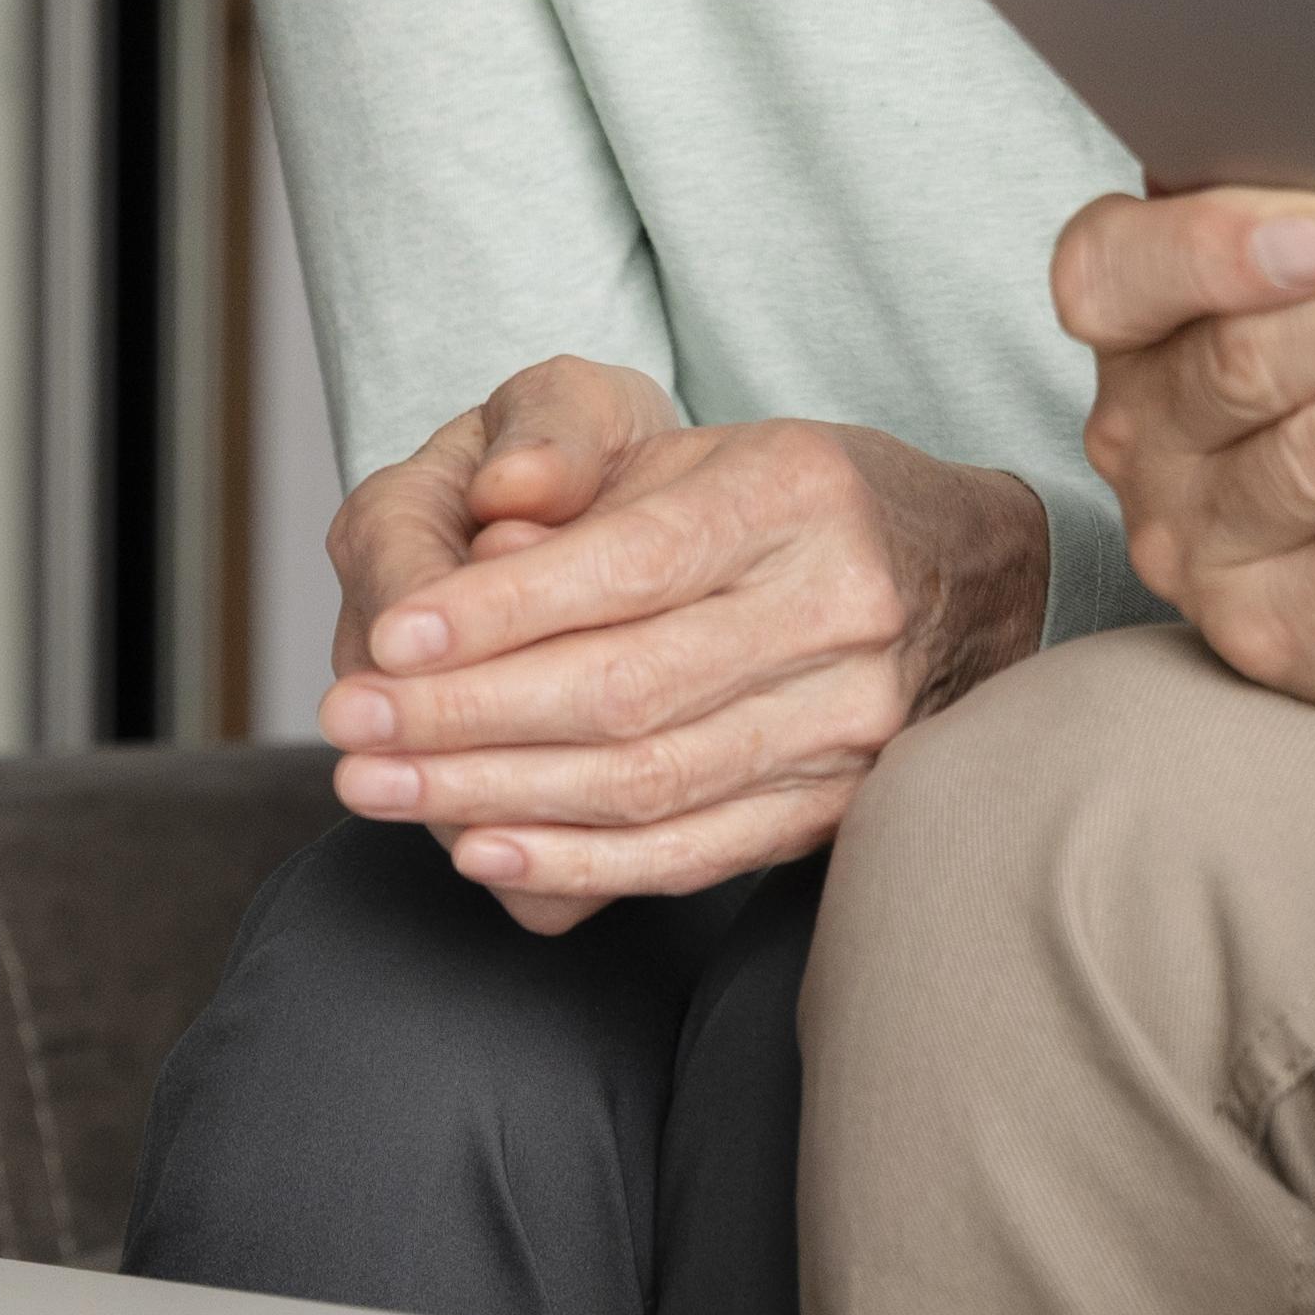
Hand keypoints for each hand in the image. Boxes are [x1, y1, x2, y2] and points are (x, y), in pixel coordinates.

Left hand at [316, 357, 1047, 931]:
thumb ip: (580, 489)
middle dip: (462, 717)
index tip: (383, 641)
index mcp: (797, 493)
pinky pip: (691, 852)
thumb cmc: (794, 501)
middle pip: (625, 689)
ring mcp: (853, 720)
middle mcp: (839, 607)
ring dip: (492, 795)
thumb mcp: (698, 452)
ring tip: (378, 784)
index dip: (497, 613)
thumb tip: (469, 548)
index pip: (626, 566)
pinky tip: (479, 847)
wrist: (969, 572)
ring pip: (647, 782)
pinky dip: (575, 863)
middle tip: (346, 726)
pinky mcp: (844, 806)